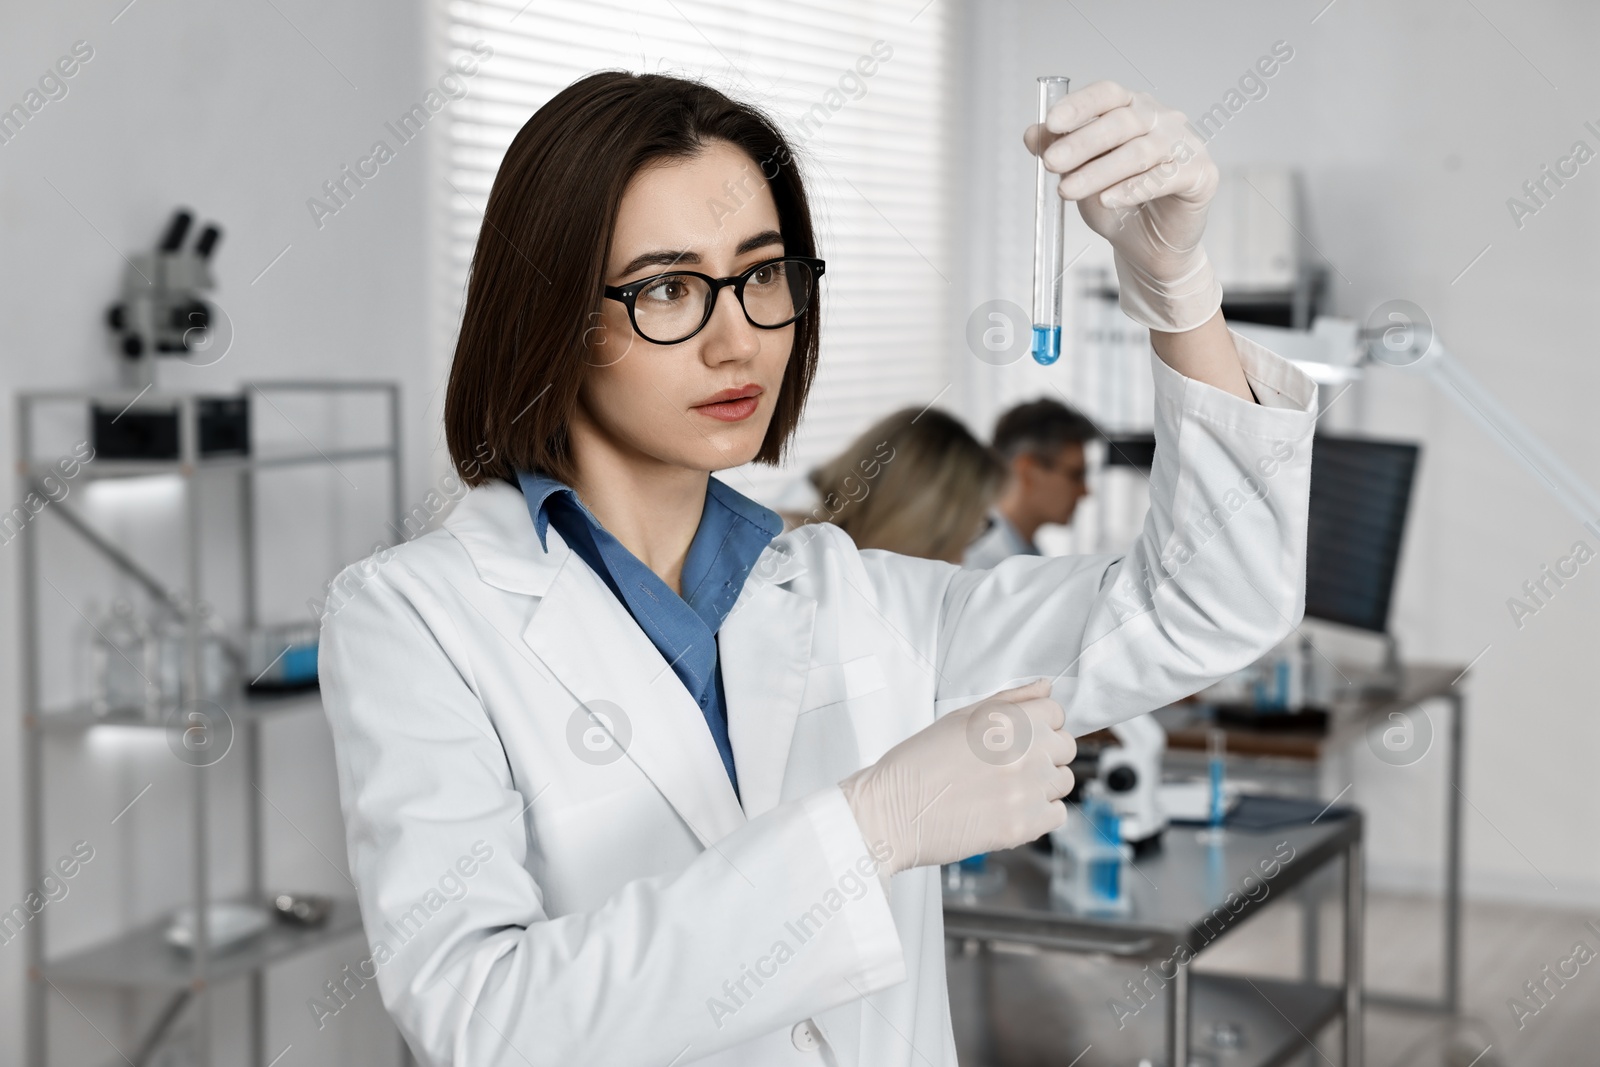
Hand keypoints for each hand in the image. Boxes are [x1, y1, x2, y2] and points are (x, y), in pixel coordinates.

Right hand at [838, 679, 1075, 882]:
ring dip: (1043, 784)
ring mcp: (1026, 790)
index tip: (1021, 737)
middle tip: (1011, 765)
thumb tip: (1045, 687)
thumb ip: (1009, 700)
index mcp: (1006, 720)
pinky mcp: (1024, 826)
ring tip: (1008, 789)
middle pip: (1065, 747)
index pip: (1056, 713)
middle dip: (1044, 753)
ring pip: (1064, 782)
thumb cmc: (917, 763)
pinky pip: (1057, 815)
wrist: (891, 812)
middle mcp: (1023, 751)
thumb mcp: (960, 718)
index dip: (1039, 724)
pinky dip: (1039, 814)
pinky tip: (1009, 810)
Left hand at [1024, 80, 1222, 333]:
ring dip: (1099, 172)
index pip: (1108, 94)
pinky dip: (1133, 189)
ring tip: (1067, 190)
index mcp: (1132, 109)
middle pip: (1122, 122)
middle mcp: (1162, 119)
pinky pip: (1165, 178)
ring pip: (1140, 151)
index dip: (1080, 105)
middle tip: (1050, 163)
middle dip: (1081, 143)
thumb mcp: (1079, 176)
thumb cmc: (1117, 204)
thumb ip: (1059, 151)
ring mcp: (1186, 143)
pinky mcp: (1201, 173)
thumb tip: (1032, 133)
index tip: (1051, 123)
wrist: (1148, 247)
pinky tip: (1108, 200)